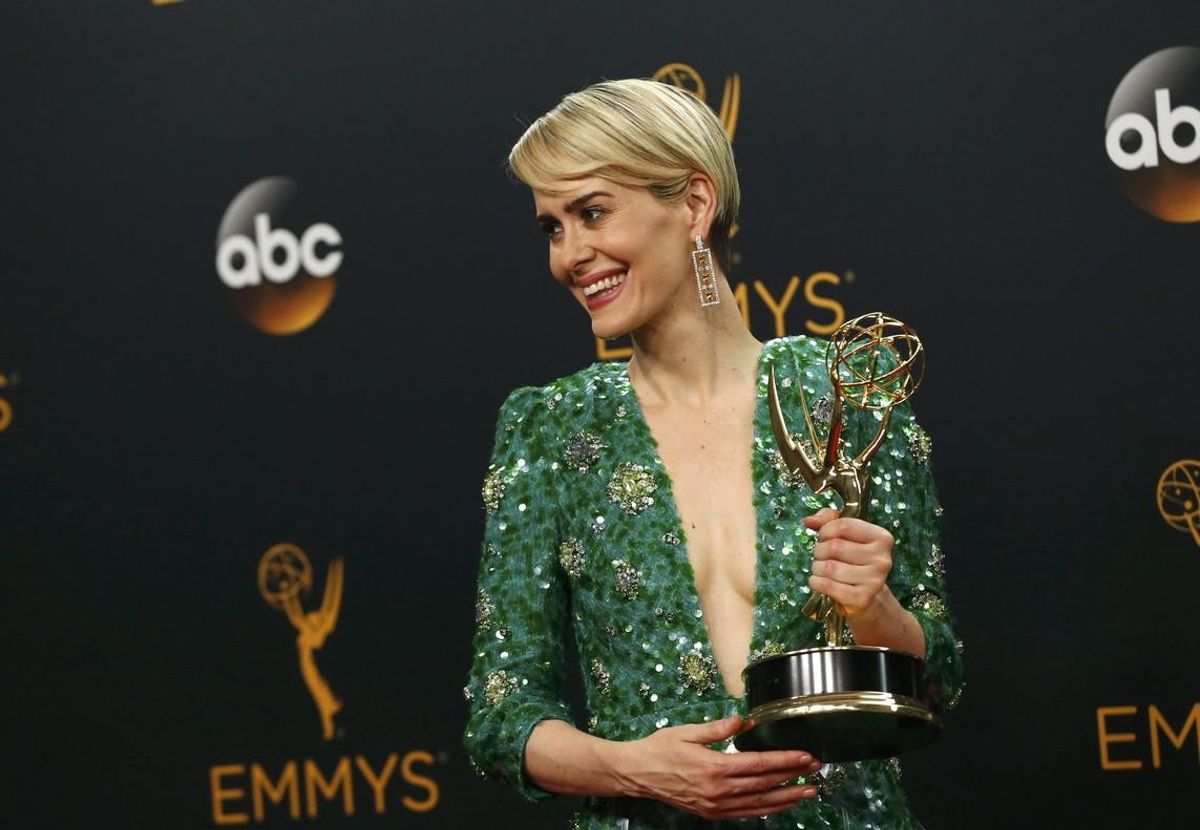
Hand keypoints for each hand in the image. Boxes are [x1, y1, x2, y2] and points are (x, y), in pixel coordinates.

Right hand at [613, 715, 820, 819]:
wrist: (636, 773)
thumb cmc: (659, 748)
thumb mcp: (687, 731)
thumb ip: (717, 728)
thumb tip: (743, 721)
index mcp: (714, 766)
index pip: (759, 764)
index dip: (785, 761)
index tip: (805, 756)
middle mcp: (718, 790)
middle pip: (764, 784)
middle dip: (793, 777)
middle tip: (816, 770)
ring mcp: (715, 805)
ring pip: (759, 803)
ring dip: (786, 798)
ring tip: (808, 792)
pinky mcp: (711, 813)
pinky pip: (745, 814)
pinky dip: (766, 810)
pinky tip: (780, 805)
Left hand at [804, 507, 893, 620]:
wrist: (865, 598)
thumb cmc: (853, 562)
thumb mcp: (845, 536)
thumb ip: (828, 520)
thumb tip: (809, 521)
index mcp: (882, 538)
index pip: (844, 525)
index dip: (826, 530)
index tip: (824, 537)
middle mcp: (882, 559)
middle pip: (835, 547)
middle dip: (819, 551)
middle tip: (822, 556)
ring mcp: (874, 581)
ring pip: (829, 567)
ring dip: (817, 568)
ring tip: (822, 570)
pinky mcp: (862, 598)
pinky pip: (827, 585)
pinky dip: (816, 582)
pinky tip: (819, 582)